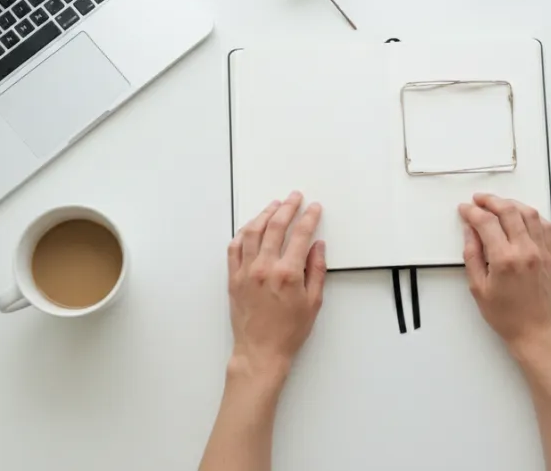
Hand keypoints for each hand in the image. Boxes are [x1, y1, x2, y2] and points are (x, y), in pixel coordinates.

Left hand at [227, 192, 326, 385]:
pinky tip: (251, 226)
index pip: (300, 234)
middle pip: (275, 226)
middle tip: (294, 198)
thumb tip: (317, 246)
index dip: (309, 217)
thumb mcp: (313, 302)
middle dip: (287, 207)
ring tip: (274, 205)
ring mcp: (246, 271)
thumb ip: (316, 270)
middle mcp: (264, 268)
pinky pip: (234, 247)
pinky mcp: (233, 278)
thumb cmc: (288, 332)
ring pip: (253, 231)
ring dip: (264, 214)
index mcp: (287, 273)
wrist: (260, 352)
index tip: (314, 208)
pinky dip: (243, 232)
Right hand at [459, 193, 550, 361]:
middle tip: (478, 199)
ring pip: (529, 213)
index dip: (472, 212)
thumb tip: (469, 230)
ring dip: (511, 203)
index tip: (464, 209)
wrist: (535, 331)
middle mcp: (525, 250)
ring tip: (497, 204)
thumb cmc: (505, 315)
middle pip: (508, 211)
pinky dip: (531, 215)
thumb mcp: (478, 288)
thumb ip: (472, 255)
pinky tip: (521, 215)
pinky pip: (544, 226)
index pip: (486, 223)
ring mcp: (541, 251)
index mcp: (504, 259)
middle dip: (490, 200)